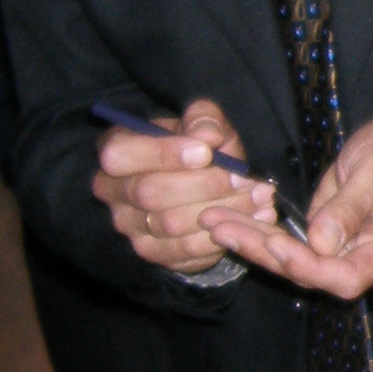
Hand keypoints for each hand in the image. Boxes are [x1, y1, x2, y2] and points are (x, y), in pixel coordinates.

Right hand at [91, 99, 275, 274]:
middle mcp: (112, 191)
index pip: (120, 156)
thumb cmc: (195, 147)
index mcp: (116, 151)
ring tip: (260, 196)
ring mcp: (129, 226)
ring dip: (221, 211)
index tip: (206, 152)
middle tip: (244, 177)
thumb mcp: (201, 122)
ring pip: (170, 225)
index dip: (162, 154)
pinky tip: (256, 218)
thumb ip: (203, 119)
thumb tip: (209, 135)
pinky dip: (224, 234)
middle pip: (149, 194)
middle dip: (203, 185)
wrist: (199, 182)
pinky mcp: (152, 252)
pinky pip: (186, 250)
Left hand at [204, 111, 372, 298]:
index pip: (347, 277)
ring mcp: (348, 250)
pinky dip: (262, 233)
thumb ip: (349, 207)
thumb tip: (319, 243)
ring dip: (254, 243)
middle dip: (264, 252)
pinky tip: (229, 222)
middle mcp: (371, 259)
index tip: (274, 243)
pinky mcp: (330, 237)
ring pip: (297, 261)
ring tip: (212, 222)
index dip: (309, 267)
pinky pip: (294, 243)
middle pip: (314, 273)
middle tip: (219, 226)